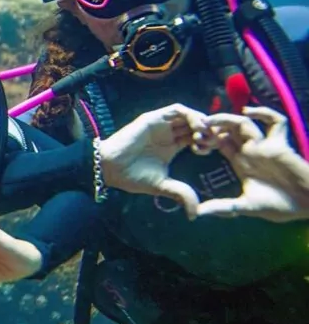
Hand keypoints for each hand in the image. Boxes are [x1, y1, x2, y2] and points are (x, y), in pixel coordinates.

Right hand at [100, 103, 209, 219]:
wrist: (111, 168)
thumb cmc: (132, 177)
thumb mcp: (162, 186)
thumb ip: (180, 194)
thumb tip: (195, 214)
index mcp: (172, 146)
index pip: (197, 137)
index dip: (208, 142)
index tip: (211, 151)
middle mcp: (168, 133)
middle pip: (196, 125)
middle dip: (208, 131)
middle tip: (212, 141)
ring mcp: (161, 124)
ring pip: (189, 115)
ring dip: (201, 121)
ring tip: (205, 134)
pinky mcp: (154, 118)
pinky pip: (177, 110)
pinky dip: (191, 115)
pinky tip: (196, 128)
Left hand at [196, 106, 308, 221]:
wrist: (306, 205)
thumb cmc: (279, 206)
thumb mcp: (246, 207)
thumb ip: (223, 207)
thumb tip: (197, 213)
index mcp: (240, 161)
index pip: (219, 142)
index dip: (206, 140)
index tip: (193, 144)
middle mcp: (250, 150)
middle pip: (228, 129)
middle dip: (212, 126)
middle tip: (196, 129)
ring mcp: (265, 145)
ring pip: (244, 123)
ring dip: (226, 118)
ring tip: (210, 121)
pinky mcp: (281, 144)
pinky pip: (277, 122)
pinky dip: (264, 113)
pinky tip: (248, 112)